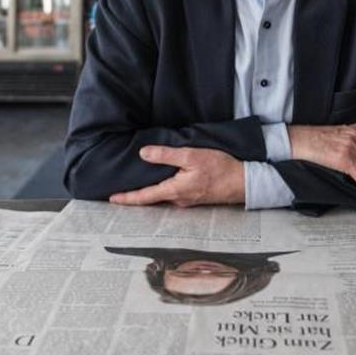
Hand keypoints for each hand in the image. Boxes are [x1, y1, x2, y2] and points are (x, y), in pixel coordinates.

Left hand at [110, 146, 245, 206]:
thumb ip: (166, 155)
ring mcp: (187, 200)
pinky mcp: (194, 197)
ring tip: (137, 186)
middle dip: (136, 196)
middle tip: (120, 192)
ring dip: (150, 192)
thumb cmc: (220, 168)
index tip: (112, 198)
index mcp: (174, 190)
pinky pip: (173, 194)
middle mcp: (178, 200)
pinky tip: (162, 182)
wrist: (243, 182)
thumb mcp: (191, 156)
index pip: (145, 197)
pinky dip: (163, 189)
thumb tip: (143, 153)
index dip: (127, 198)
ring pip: (163, 196)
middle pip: (152, 199)